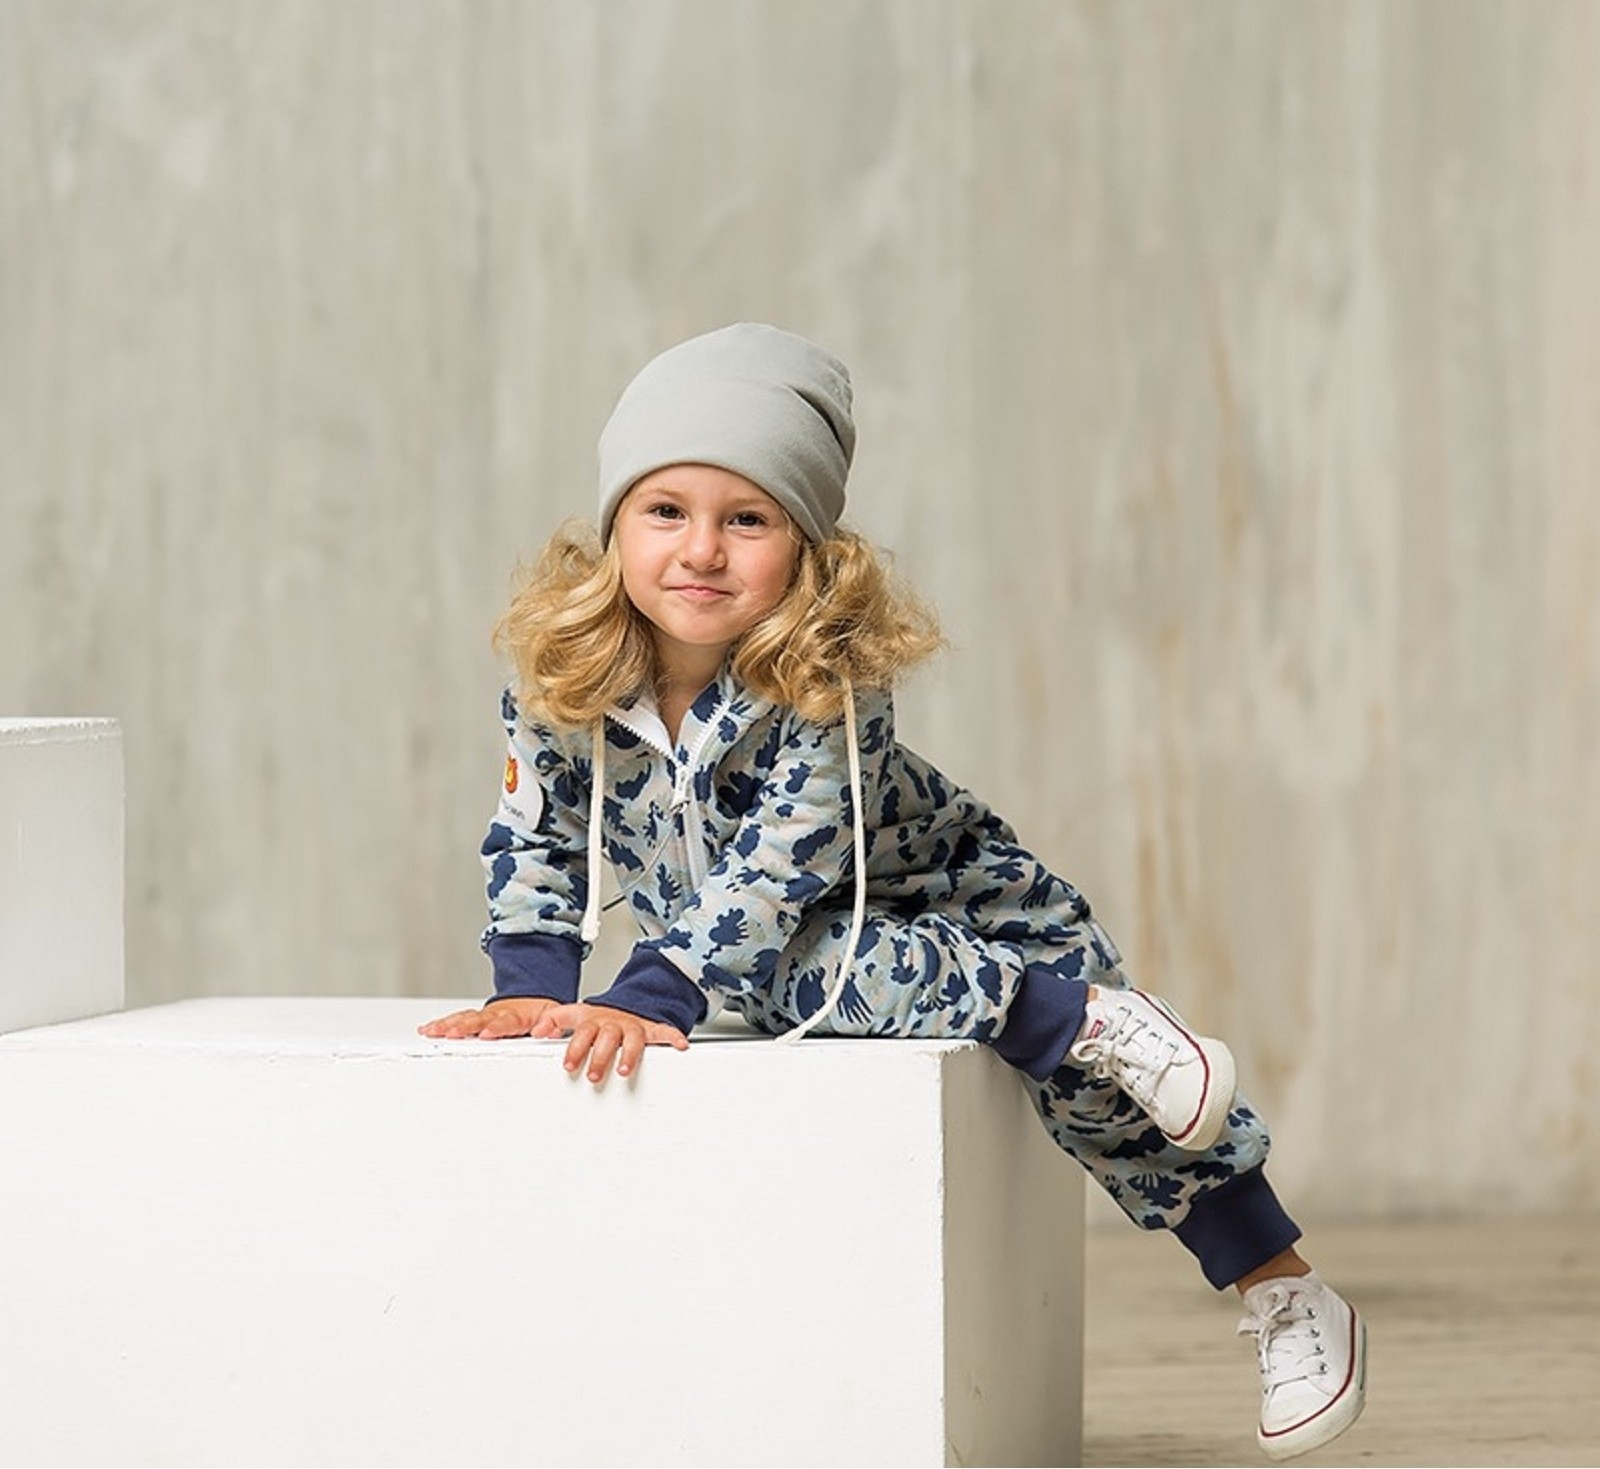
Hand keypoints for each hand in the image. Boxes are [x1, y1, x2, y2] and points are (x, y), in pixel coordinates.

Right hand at [417, 997, 559, 1038]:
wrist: (533, 998)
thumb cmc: (540, 1013)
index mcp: (516, 1016)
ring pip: (463, 1018)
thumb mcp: (553, 1016)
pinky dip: (441, 1023)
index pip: (505, 1023)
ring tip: (431, 1031)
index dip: (495, 1028)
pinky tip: (427, 1029)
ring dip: (446, 1025)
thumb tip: (550, 1032)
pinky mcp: (474, 1018)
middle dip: (463, 1028)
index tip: (487, 1033)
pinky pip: (456, 1019)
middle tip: (450, 1033)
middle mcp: (496, 1014)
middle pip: (477, 1021)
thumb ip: (553, 1026)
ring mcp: (483, 1016)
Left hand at [530, 1002, 689, 1084]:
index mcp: (594, 1021)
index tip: (568, 1066)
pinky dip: (673, 1037)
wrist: (620, 1007)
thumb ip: (553, 1021)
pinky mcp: (649, 1030)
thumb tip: (536, 1031)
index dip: (576, 1049)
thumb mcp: (572, 1016)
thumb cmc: (595, 1019)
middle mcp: (613, 1023)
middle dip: (600, 1056)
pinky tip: (680, 1045)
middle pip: (607, 1037)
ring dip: (629, 1054)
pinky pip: (664, 1031)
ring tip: (624, 1070)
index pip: (583, 1032)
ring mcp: (632, 1027)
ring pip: (632, 1038)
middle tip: (592, 1075)